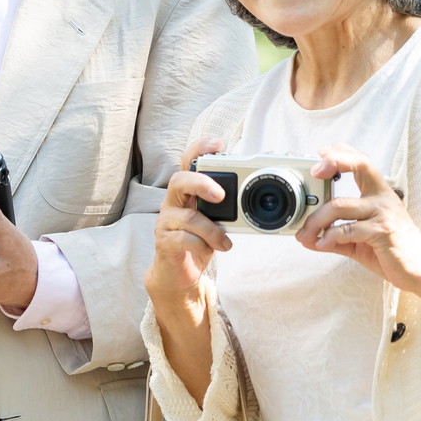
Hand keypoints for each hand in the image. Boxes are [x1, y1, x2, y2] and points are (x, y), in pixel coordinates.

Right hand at [144, 136, 229, 312]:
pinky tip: (211, 250)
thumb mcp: (214, 221)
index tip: (218, 144)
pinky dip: (203, 245)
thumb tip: (256, 195)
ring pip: (189, 217)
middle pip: (179, 181)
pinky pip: (185, 239)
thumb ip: (226, 207)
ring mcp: (166, 222)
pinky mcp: (164, 242)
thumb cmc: (198, 243)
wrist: (178, 276)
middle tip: (221, 195)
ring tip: (224, 242)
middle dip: (201, 183)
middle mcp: (172, 203)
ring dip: (212, 231)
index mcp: (186, 192)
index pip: (188, 163)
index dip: (199, 149)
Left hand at [297, 144, 420, 336]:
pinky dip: (329, 237)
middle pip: (359, 165)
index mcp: (379, 194)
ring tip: (305, 234)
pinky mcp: (383, 231)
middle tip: (313, 174)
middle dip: (333, 163)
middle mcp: (383, 198)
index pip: (362, 162)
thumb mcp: (360, 239)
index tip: (321, 154)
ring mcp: (384, 213)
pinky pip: (348, 230)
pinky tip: (321, 244)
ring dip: (315, 220)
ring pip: (340, 205)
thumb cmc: (392, 250)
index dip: (341, 153)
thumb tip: (307, 237)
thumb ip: (336, 234)